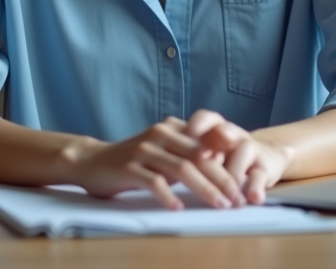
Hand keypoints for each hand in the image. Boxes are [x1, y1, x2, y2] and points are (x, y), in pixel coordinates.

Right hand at [61, 116, 245, 210]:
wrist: (92, 161)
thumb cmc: (133, 160)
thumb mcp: (163, 151)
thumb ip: (186, 155)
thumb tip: (221, 169)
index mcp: (172, 128)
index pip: (207, 147)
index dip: (227, 167)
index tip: (243, 187)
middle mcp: (160, 135)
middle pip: (200, 158)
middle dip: (223, 180)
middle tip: (238, 200)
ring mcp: (144, 150)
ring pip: (182, 169)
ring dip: (204, 189)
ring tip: (219, 205)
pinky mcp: (129, 167)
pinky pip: (154, 181)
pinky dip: (169, 195)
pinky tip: (178, 208)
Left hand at [185, 109, 291, 204]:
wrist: (264, 158)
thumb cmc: (226, 156)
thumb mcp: (205, 152)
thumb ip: (187, 154)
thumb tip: (157, 166)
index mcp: (216, 128)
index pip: (206, 119)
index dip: (197, 125)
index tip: (187, 134)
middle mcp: (234, 134)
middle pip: (226, 130)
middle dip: (216, 140)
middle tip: (202, 156)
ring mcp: (250, 148)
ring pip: (244, 151)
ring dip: (234, 171)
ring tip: (227, 188)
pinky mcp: (264, 166)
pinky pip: (260, 174)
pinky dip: (256, 186)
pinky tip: (253, 198)